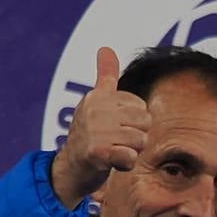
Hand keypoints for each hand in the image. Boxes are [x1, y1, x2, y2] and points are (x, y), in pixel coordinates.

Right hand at [51, 46, 150, 206]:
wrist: (70, 169)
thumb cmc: (89, 135)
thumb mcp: (96, 102)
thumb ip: (105, 77)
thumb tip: (106, 48)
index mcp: (98, 96)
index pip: (141, 108)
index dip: (134, 122)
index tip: (114, 128)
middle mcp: (95, 110)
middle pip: (145, 123)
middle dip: (136, 138)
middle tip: (115, 142)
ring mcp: (94, 131)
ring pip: (140, 141)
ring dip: (131, 152)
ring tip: (112, 152)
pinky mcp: (97, 153)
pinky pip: (130, 157)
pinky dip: (125, 164)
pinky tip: (111, 163)